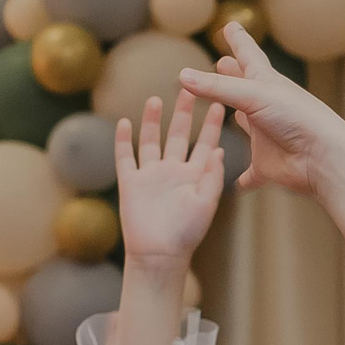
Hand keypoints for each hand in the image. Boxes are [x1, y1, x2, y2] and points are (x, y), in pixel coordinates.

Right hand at [112, 89, 227, 267]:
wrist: (159, 254)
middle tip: (189, 89)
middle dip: (184, 113)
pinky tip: (125, 123)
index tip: (220, 103)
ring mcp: (151, 175)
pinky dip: (124, 140)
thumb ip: (212, 177)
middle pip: (179, 135)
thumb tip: (219, 150)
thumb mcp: (206, 204)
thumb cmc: (187, 233)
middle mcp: (173, 172)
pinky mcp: (131, 182)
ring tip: (156, 99)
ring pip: (152, 141)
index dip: (212, 125)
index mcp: (195, 177)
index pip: (206, 144)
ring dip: (153, 121)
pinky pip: (125, 157)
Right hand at [177, 23, 344, 197]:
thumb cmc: (298, 118)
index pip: (248, 55)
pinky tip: (236, 184)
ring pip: (247, 125)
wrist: (324, 158)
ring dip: (237, 117)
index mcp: (266, 83)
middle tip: (221, 61)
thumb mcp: (254, 95)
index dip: (238, 40)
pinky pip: (251, 174)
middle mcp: (266, 107)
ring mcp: (266, 136)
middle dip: (233, 73)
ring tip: (224, 108)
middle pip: (244, 86)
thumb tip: (182, 76)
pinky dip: (243, 179)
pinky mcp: (267, 164)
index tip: (231, 25)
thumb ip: (217, 87)